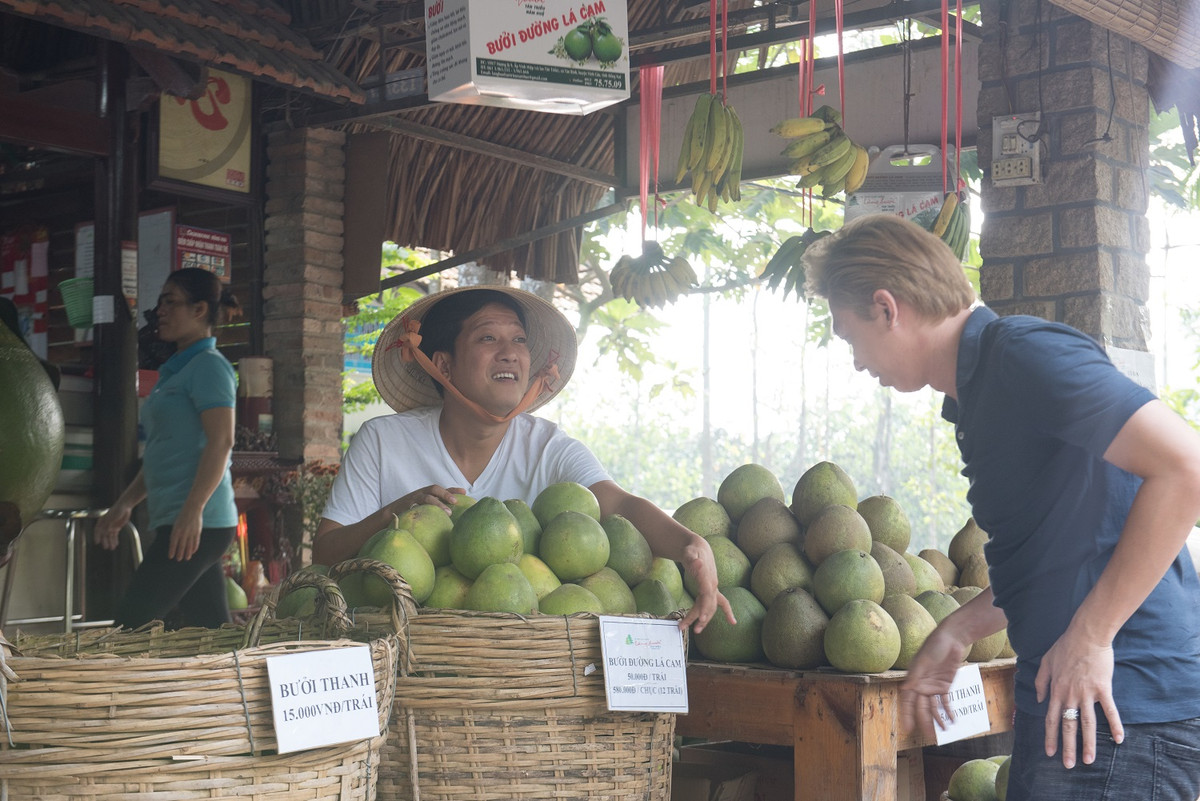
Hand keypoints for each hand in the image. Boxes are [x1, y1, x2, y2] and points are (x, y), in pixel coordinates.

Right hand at [94, 505, 130, 550]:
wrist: (125, 507)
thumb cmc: (117, 510)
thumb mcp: (111, 517)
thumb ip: (108, 524)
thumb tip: (105, 531)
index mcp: (102, 521)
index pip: (97, 530)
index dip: (97, 537)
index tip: (97, 542)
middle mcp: (106, 525)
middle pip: (104, 535)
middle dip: (105, 541)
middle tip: (106, 547)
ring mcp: (111, 526)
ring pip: (110, 536)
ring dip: (110, 542)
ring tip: (111, 548)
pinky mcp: (117, 528)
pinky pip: (115, 535)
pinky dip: (115, 540)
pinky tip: (115, 544)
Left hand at [167, 510, 203, 560]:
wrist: (192, 508)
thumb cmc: (182, 516)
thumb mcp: (176, 524)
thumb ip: (175, 533)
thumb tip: (174, 542)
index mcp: (176, 530)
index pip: (173, 543)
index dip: (172, 550)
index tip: (171, 557)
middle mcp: (183, 532)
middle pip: (181, 546)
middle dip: (179, 553)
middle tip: (179, 560)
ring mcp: (191, 532)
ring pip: (189, 545)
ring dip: (187, 552)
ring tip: (187, 558)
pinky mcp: (197, 531)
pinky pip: (196, 541)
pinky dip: (194, 547)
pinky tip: (193, 551)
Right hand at [390, 485, 464, 518]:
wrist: (389, 514)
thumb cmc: (410, 513)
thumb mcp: (423, 507)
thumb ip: (435, 508)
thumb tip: (452, 516)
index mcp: (426, 493)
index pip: (441, 489)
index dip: (452, 490)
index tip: (465, 491)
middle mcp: (420, 494)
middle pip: (434, 489)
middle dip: (446, 494)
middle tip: (455, 502)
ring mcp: (412, 500)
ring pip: (426, 498)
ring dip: (438, 504)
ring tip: (448, 512)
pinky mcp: (405, 508)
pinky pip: (415, 508)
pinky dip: (423, 511)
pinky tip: (430, 518)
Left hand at [676, 536, 734, 633]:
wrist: (699, 548)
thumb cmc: (692, 550)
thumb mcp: (690, 553)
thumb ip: (693, 560)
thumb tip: (698, 563)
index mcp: (708, 579)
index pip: (707, 595)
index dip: (705, 608)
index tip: (702, 619)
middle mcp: (712, 585)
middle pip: (708, 604)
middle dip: (702, 617)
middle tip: (693, 629)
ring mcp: (712, 588)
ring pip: (710, 607)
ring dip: (703, 619)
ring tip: (693, 630)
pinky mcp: (710, 590)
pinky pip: (718, 604)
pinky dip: (723, 613)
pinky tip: (733, 622)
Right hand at [899, 625, 970, 738]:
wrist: (951, 639)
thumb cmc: (934, 647)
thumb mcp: (923, 661)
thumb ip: (916, 675)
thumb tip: (905, 689)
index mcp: (913, 680)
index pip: (908, 701)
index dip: (907, 714)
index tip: (908, 728)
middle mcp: (922, 685)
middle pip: (922, 708)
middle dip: (925, 722)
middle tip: (929, 736)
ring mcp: (934, 687)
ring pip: (934, 707)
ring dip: (938, 719)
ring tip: (943, 731)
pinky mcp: (946, 686)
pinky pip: (946, 702)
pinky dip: (949, 711)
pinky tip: (953, 720)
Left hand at [1035, 627, 1122, 767]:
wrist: (1086, 635)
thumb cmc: (1065, 646)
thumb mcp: (1045, 662)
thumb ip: (1040, 681)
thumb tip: (1038, 699)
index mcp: (1056, 690)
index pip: (1050, 718)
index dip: (1050, 737)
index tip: (1050, 753)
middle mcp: (1069, 695)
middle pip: (1068, 726)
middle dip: (1067, 747)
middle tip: (1069, 766)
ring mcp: (1086, 693)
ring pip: (1087, 723)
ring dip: (1088, 743)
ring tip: (1089, 761)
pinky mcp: (1103, 688)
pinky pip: (1109, 710)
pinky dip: (1115, 725)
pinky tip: (1119, 739)